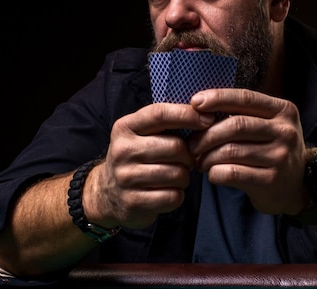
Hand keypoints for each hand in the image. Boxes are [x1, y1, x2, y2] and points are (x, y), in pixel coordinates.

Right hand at [85, 102, 214, 228]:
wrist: (107, 193)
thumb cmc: (137, 157)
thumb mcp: (141, 133)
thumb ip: (166, 122)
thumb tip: (206, 114)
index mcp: (125, 127)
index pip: (159, 114)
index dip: (187, 115)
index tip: (209, 119)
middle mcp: (122, 150)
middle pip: (175, 147)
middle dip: (189, 155)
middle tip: (187, 160)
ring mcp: (125, 177)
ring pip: (177, 174)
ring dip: (185, 177)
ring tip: (177, 176)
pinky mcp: (133, 202)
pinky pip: (172, 197)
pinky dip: (178, 195)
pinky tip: (169, 191)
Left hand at [188, 88, 308, 215]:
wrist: (295, 187)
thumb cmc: (271, 150)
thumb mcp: (268, 125)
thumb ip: (243, 113)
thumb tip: (200, 106)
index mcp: (283, 110)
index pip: (246, 97)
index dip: (218, 98)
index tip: (195, 102)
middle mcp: (285, 131)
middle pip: (236, 125)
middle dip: (207, 134)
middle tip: (192, 144)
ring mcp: (281, 157)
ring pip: (231, 151)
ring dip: (207, 156)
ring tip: (199, 161)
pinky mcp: (272, 180)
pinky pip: (233, 173)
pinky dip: (215, 173)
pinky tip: (212, 173)